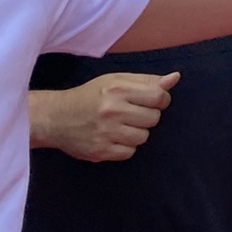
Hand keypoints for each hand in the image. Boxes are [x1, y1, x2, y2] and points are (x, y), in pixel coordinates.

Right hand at [32, 72, 178, 161]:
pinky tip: (114, 138)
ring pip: (143, 137)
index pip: (159, 97)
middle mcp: (112, 111)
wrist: (56, 118)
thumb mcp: (116, 80)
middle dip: (147, 116)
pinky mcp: (99, 152)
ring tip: (122, 125)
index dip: (161, 100)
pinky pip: (129, 152)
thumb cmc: (91, 96)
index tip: (152, 101)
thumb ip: (147, 80)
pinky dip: (125, 147)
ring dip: (137, 132)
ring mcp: (105, 133)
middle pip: (154, 118)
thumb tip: (175, 78)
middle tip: (132, 113)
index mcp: (118, 90)